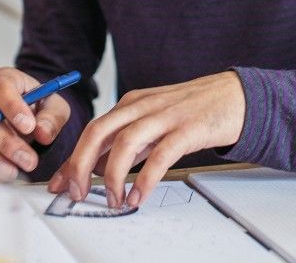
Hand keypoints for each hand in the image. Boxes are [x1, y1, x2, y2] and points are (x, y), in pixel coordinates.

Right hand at [0, 66, 70, 175]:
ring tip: (14, 173)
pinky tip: (1, 176)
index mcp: (3, 79)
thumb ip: (52, 117)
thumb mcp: (55, 106)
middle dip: (6, 142)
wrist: (27, 114)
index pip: (1, 88)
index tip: (29, 127)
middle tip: (29, 161)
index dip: (13, 107)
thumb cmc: (40, 105)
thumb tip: (43, 133)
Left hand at [48, 72, 244, 209]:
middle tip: (76, 193)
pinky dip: (145, 178)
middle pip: (99, 132)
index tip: (60, 184)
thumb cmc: (193, 110)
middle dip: (81, 165)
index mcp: (131, 104)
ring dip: (112, 175)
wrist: (235, 96)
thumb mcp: (154, 120)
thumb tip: (98, 167)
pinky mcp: (188, 128)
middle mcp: (142, 106)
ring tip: (112, 200)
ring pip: (126, 142)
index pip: (92, 130)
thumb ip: (129, 139)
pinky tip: (138, 196)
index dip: (72, 159)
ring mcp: (165, 116)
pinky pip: (160, 155)